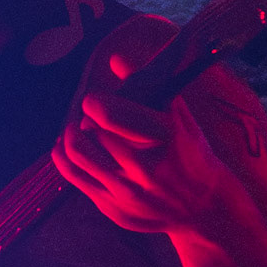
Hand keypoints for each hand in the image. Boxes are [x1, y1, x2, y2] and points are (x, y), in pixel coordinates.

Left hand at [53, 20, 230, 236]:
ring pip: (77, 151)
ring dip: (73, 134)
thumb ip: (150, 86)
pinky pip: (73, 175)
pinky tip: (68, 147)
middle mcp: (145, 166)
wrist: (204, 207)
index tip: (96, 101)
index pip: (106, 112)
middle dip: (88, 118)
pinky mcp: (113, 207)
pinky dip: (63, 156)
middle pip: (91, 129)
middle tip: (93, 117)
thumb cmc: (189, 153)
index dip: (95, 101)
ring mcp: (127, 191)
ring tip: (79, 130)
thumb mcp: (181, 117)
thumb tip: (115, 58)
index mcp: (163, 136)